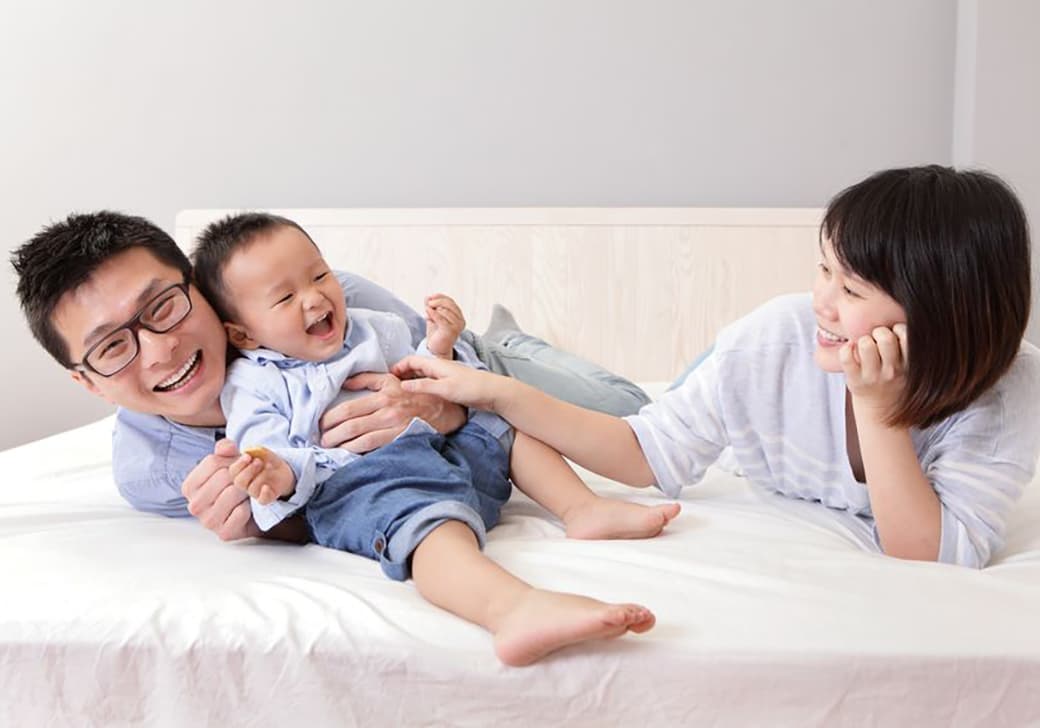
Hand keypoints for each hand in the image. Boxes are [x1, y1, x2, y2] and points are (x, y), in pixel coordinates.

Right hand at [181, 438, 259, 540]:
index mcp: (189, 486)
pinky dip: (249, 506)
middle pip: (224, 476)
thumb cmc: (234, 485)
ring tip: (250, 488)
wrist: (250, 511)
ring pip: (233, 492)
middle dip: (244, 471)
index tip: (243, 460)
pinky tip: (248, 506)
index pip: (213, 461)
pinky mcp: (224, 533)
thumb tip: (227, 447)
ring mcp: (207, 521)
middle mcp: (194, 505)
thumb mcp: (228, 463)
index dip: (233, 458)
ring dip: (248, 488)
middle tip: (254, 470)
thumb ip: (225, 450)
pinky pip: (242, 511)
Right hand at [228, 447, 295, 504]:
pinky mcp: (266, 497)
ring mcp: (255, 491)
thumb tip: (241, 449)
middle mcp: (246, 484)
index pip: (233, 472)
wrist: (282, 470)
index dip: (239, 464)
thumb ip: (253, 450)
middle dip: (249, 470)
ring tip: (269, 466)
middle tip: (259, 461)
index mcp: (240, 472)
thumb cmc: (267, 460)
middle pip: (239, 482)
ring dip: (261, 476)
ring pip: (252, 489)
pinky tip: (267, 486)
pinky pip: (262, 500)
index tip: (248, 456)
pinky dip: (264, 493)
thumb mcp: (261, 452)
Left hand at [318, 370, 466, 450]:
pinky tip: (349, 454)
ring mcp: (394, 427)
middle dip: (332, 434)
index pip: (348, 408)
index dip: (330, 418)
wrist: (444, 409)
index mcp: (383, 395)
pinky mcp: (401, 439)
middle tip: (322, 439)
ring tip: (331, 447)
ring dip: (342, 445)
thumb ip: (367, 379)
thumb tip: (345, 383)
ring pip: (360, 439)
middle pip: (350, 425)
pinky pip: (374, 448)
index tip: (321, 424)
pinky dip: (358, 452)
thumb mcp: (392, 379)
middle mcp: (387, 411)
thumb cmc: (416, 394)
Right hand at [392, 354, 502, 411]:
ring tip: (401, 392)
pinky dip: (422, 387)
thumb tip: (402, 385)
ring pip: (423, 375)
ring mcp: (446, 376)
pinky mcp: (451, 385)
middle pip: (416, 367)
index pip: (412, 360)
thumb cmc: (471, 388)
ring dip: (412, 381)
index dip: (398, 367)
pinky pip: (431, 383)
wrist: (494, 392)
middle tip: (390, 386)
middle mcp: (440, 367)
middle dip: (402, 374)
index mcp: (436, 364)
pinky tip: (419, 397)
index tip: (387, 377)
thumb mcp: (444, 388)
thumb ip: (423, 386)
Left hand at [424, 293, 465, 358]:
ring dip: (433, 310)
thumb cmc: (437, 334)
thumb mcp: (433, 317)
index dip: (440, 297)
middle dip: (437, 302)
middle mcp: (461, 321)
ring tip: (427, 315)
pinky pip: (441, 318)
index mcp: (459, 316)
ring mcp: (457, 326)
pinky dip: (433, 314)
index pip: (451, 301)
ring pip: (444, 310)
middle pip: (449, 304)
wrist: (437, 349)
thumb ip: (431, 307)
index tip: (430, 297)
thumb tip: (427, 297)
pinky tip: (427, 313)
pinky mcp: (451, 331)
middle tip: (428, 304)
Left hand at [841, 324, 907, 418]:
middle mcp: (892, 370)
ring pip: (866, 344)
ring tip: (864, 346)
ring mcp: (872, 376)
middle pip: (885, 338)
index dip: (898, 329)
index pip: (907, 336)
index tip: (894, 335)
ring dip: (862, 340)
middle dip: (879, 332)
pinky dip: (846, 349)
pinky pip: (846, 357)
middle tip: (876, 339)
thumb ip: (905, 345)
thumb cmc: (892, 378)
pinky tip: (850, 350)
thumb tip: (902, 312)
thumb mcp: (907, 365)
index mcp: (908, 364)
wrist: (881, 410)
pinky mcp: (855, 380)